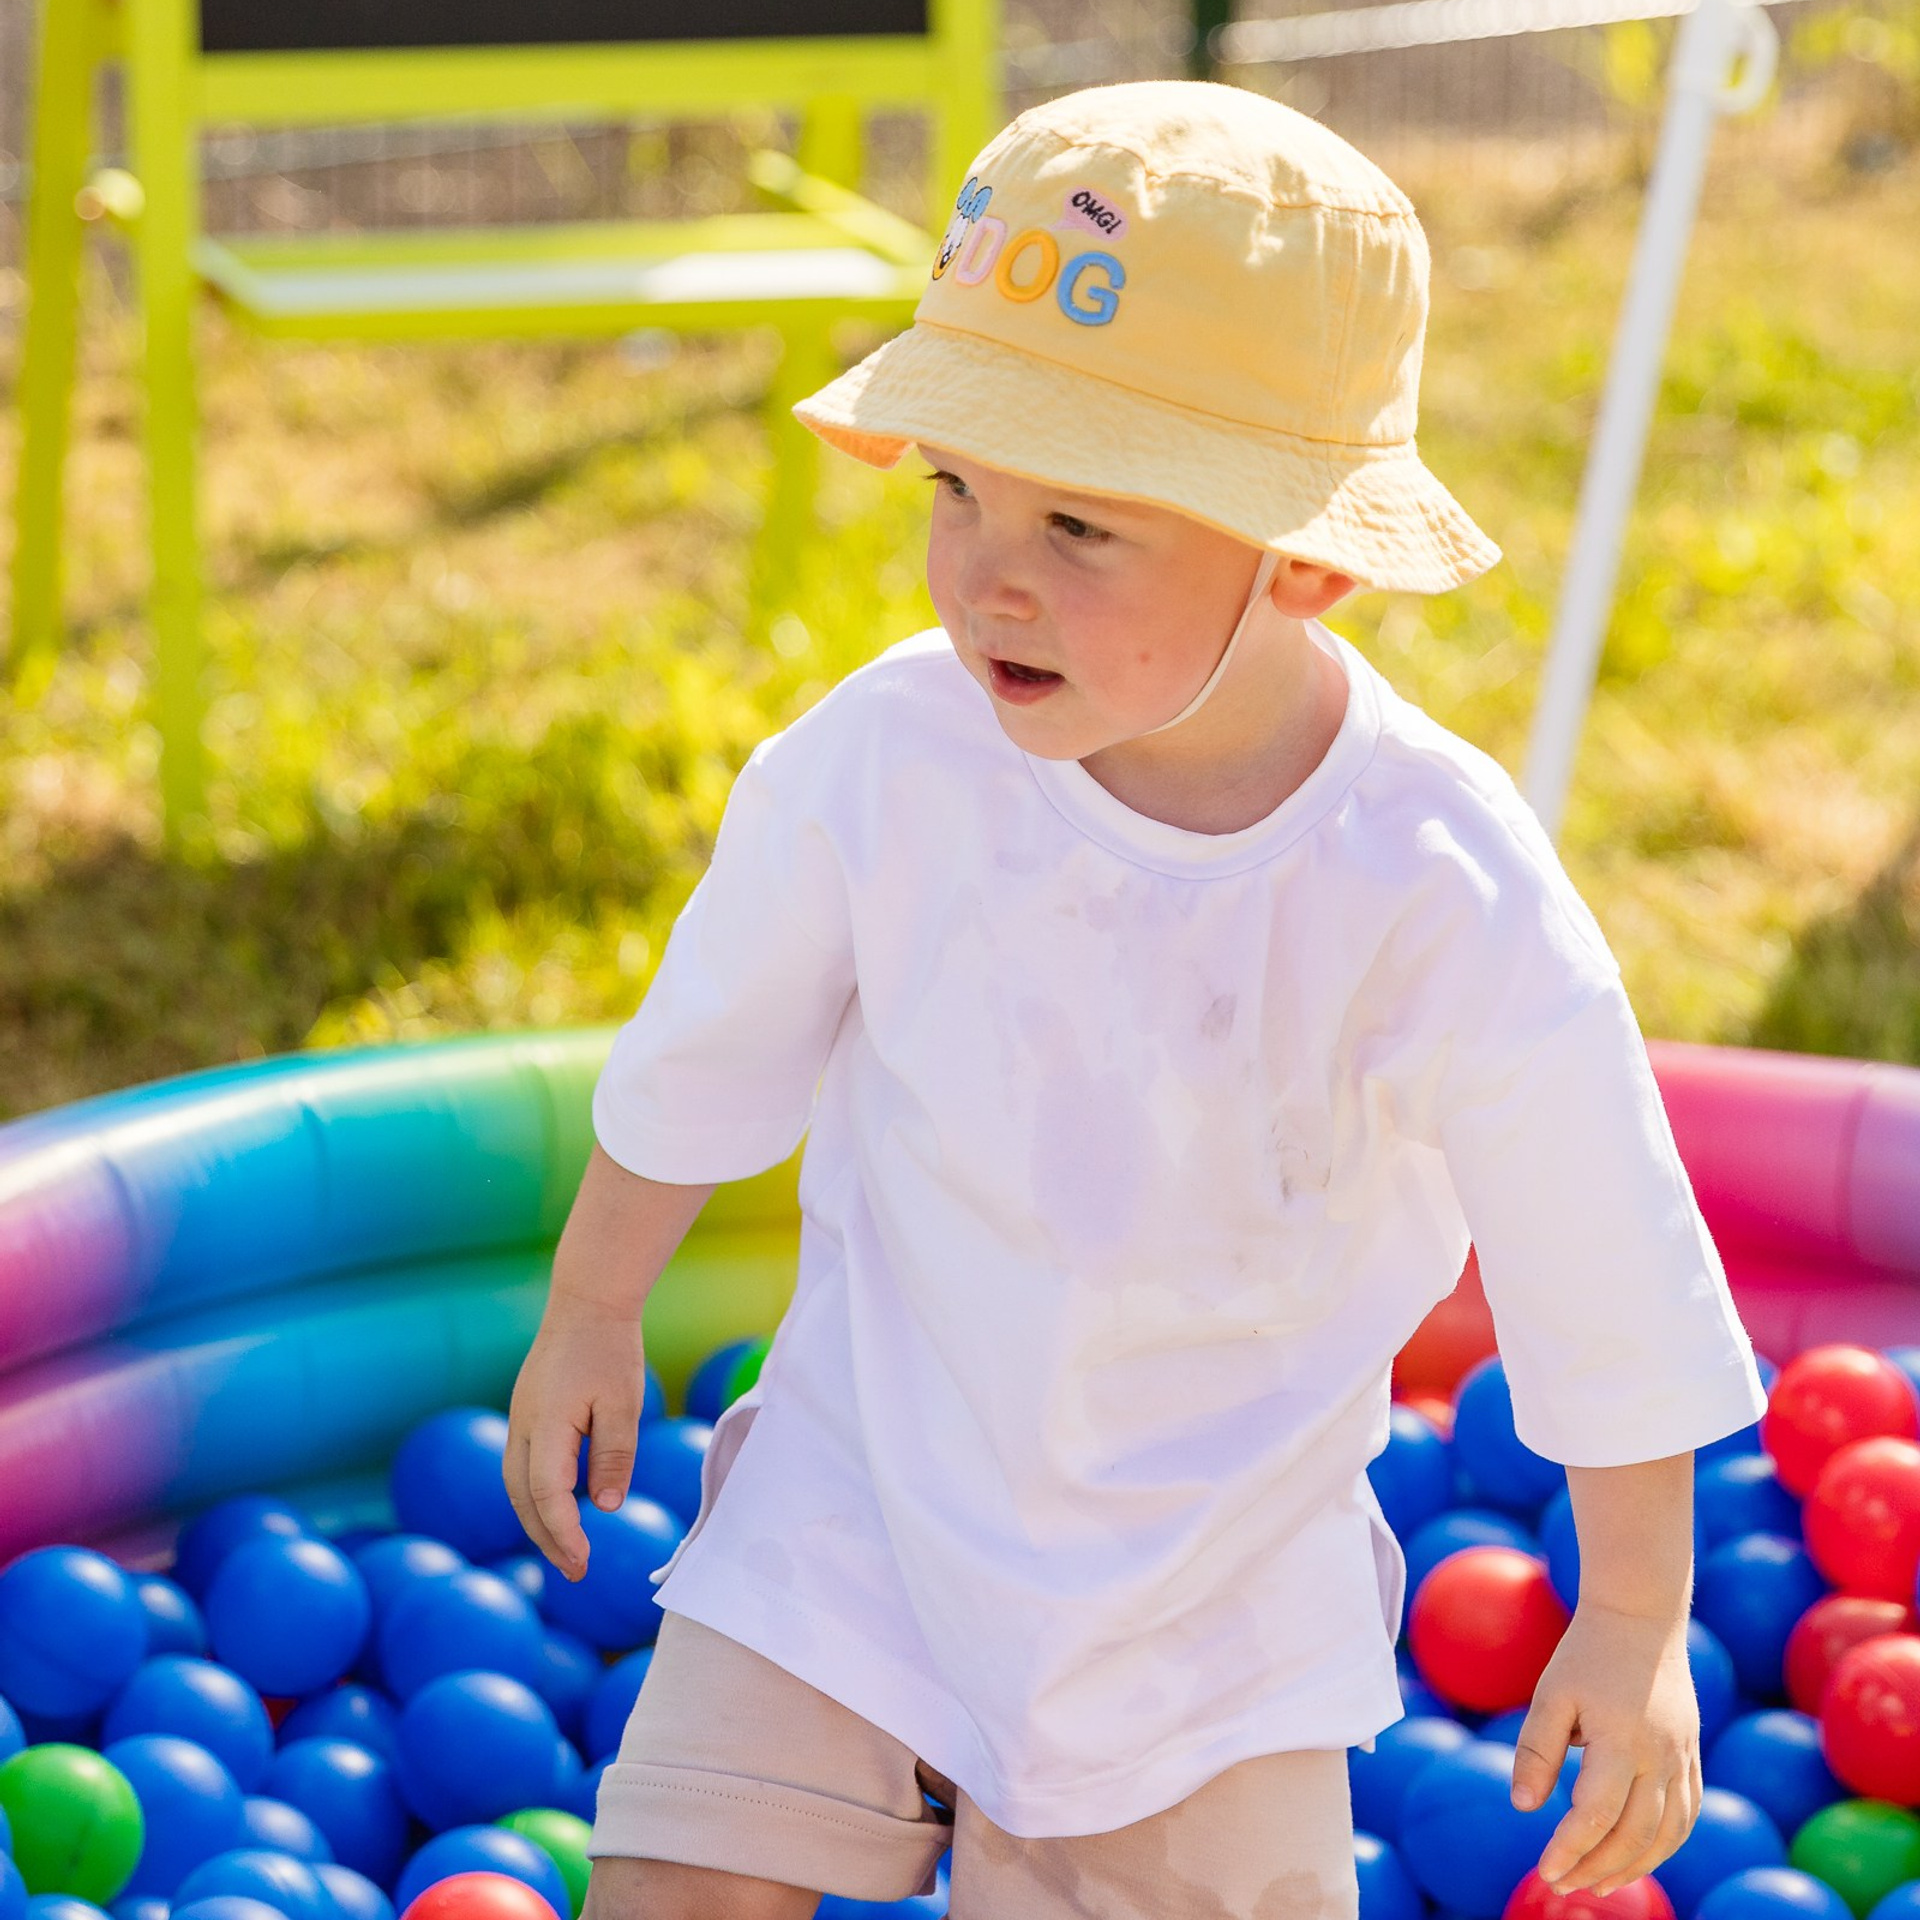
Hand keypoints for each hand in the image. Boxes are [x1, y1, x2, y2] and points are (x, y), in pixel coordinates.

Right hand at [504, 1296, 647, 1582]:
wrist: (587, 1303)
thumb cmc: (610, 1350)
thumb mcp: (624, 1404)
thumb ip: (613, 1456)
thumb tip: (604, 1508)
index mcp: (545, 1426)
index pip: (546, 1496)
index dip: (564, 1534)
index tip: (584, 1562)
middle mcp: (521, 1428)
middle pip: (523, 1500)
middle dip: (546, 1540)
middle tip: (575, 1571)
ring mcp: (519, 1421)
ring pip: (516, 1486)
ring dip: (537, 1522)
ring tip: (566, 1550)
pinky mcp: (526, 1415)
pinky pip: (521, 1468)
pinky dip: (535, 1497)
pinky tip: (558, 1509)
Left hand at [1511, 1603, 1700, 1895]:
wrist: (1640, 1618)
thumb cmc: (1587, 1654)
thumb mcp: (1551, 1695)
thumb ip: (1536, 1751)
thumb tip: (1524, 1806)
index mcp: (1620, 1741)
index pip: (1595, 1815)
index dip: (1569, 1849)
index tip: (1546, 1871)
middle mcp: (1659, 1757)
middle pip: (1634, 1834)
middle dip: (1597, 1867)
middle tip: (1564, 1885)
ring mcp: (1682, 1759)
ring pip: (1668, 1834)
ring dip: (1635, 1866)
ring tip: (1599, 1884)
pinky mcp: (1691, 1757)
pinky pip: (1686, 1816)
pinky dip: (1665, 1845)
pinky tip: (1638, 1858)